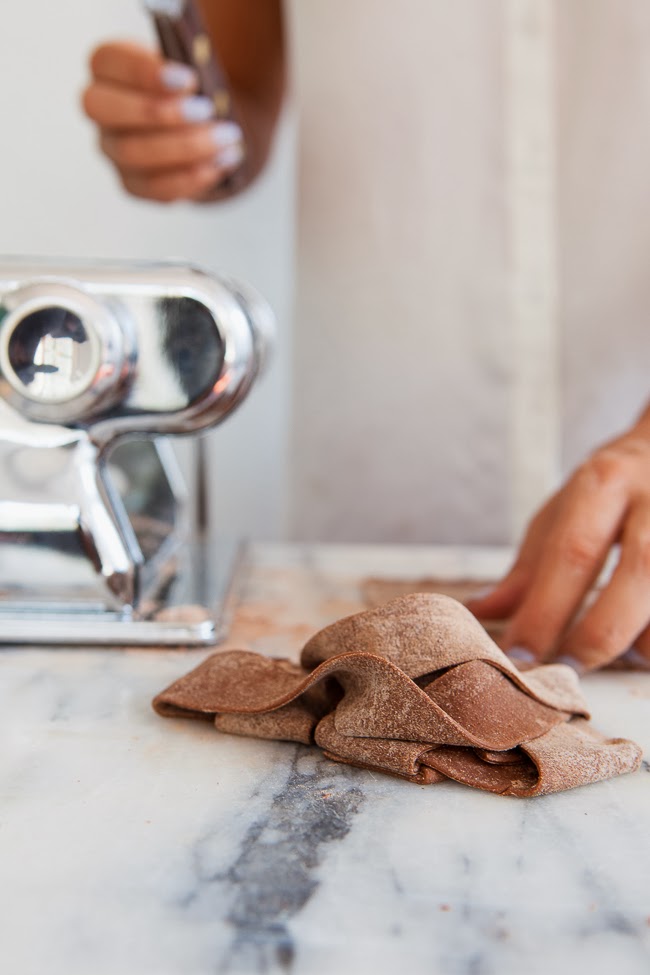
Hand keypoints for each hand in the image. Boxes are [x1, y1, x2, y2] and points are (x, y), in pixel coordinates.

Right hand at [82, 41, 244, 201]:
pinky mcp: (132, 183)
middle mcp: (100, 109)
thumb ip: (185, 71)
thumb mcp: (188, 66)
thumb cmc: (190, 87)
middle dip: (160, 113)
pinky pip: (155, 187)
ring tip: (226, 138)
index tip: (189, 80)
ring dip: (185, 147)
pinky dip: (192, 177)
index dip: (145, 72)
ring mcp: (112, 150)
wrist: (202, 124)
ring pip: (131, 153)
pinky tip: (221, 162)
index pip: (107, 61)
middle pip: (105, 111)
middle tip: (207, 110)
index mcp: (107, 66)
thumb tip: (190, 89)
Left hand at [467, 411, 649, 672]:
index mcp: (606, 483)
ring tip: (622, 657)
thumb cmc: (615, 488)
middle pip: (640, 570)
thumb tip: (479, 613)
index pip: (573, 551)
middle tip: (566, 670)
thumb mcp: (567, 511)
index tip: (517, 655)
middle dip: (599, 634)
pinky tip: (644, 643)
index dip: (545, 610)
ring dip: (644, 642)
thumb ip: (529, 567)